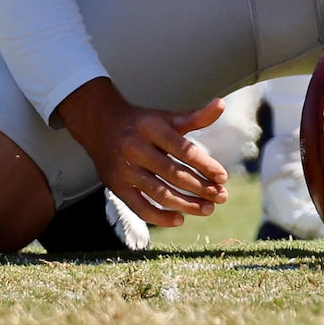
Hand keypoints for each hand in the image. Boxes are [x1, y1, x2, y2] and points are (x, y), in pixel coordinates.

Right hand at [54, 78, 228, 227]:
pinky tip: (179, 220)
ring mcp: (125, 170)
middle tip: (221, 197)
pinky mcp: (116, 187)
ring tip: (207, 209)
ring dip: (185, 204)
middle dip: (200, 187)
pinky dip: (159, 217)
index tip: (223, 177)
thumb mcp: (167, 117)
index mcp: (152, 128)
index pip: (183, 150)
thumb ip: (195, 117)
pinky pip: (139, 207)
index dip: (205, 164)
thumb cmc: (143, 123)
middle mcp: (136, 149)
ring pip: (158, 192)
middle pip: (173, 173)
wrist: (100, 125)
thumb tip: (222, 104)